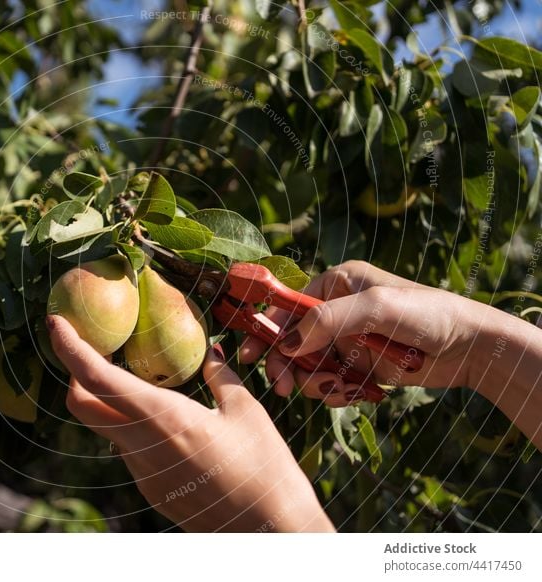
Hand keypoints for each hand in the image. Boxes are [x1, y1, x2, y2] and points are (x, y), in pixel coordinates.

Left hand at [46, 314, 334, 531]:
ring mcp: (143, 474)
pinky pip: (132, 453)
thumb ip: (219, 376)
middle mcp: (142, 447)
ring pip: (109, 430)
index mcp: (163, 417)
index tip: (57, 324)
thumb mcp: (247, 411)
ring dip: (114, 405)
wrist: (272, 533)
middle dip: (77, 374)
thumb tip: (211, 351)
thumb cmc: (266, 469)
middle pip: (82, 406)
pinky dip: (138, 431)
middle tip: (99, 352)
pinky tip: (174, 428)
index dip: (69, 348)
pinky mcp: (152, 492)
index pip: (96, 378)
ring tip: (151, 387)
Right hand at [239, 260, 495, 405]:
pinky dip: (336, 393)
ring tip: (337, 391)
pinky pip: (330, 383)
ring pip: (308, 367)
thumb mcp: (377, 308)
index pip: (287, 306)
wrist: (471, 349)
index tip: (248, 355)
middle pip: (291, 341)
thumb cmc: (428, 315)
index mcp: (336, 284)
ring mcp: (346, 340)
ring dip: (314, 383)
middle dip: (285, 365)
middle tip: (283, 388)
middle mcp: (336, 311)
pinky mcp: (358, 366)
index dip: (265, 330)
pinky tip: (354, 394)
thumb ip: (329, 319)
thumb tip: (287, 343)